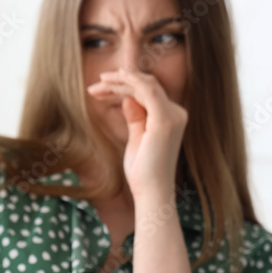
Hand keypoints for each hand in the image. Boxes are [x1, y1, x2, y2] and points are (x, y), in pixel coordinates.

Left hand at [86, 68, 186, 198]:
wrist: (152, 192)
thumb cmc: (143, 171)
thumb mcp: (136, 138)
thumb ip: (135, 117)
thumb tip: (128, 100)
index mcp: (171, 118)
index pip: (148, 92)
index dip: (124, 86)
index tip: (100, 88)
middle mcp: (176, 113)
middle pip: (146, 85)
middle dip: (119, 82)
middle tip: (95, 85)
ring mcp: (173, 115)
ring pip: (145, 84)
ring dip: (120, 80)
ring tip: (97, 84)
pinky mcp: (164, 120)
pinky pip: (147, 90)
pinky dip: (129, 82)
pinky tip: (111, 81)